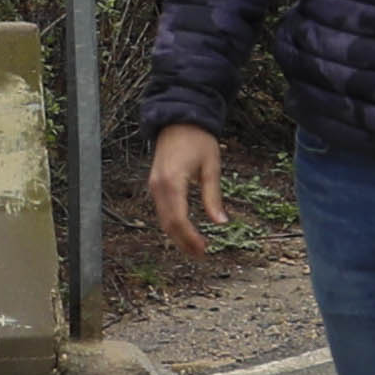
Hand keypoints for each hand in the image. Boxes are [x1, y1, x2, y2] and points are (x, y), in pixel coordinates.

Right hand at [147, 122, 231, 252]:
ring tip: (194, 248)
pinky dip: (172, 224)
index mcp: (172, 181)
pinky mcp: (155, 185)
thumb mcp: (211, 167)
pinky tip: (185, 232)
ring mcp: (154, 186)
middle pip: (168, 223)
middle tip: (201, 255)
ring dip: (177, 236)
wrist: (178, 119)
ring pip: (163, 219)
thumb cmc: (198, 140)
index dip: (190, 238)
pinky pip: (161, 210)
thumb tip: (221, 222)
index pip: (179, 219)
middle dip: (183, 242)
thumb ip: (213, 196)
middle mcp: (158, 186)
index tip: (204, 249)